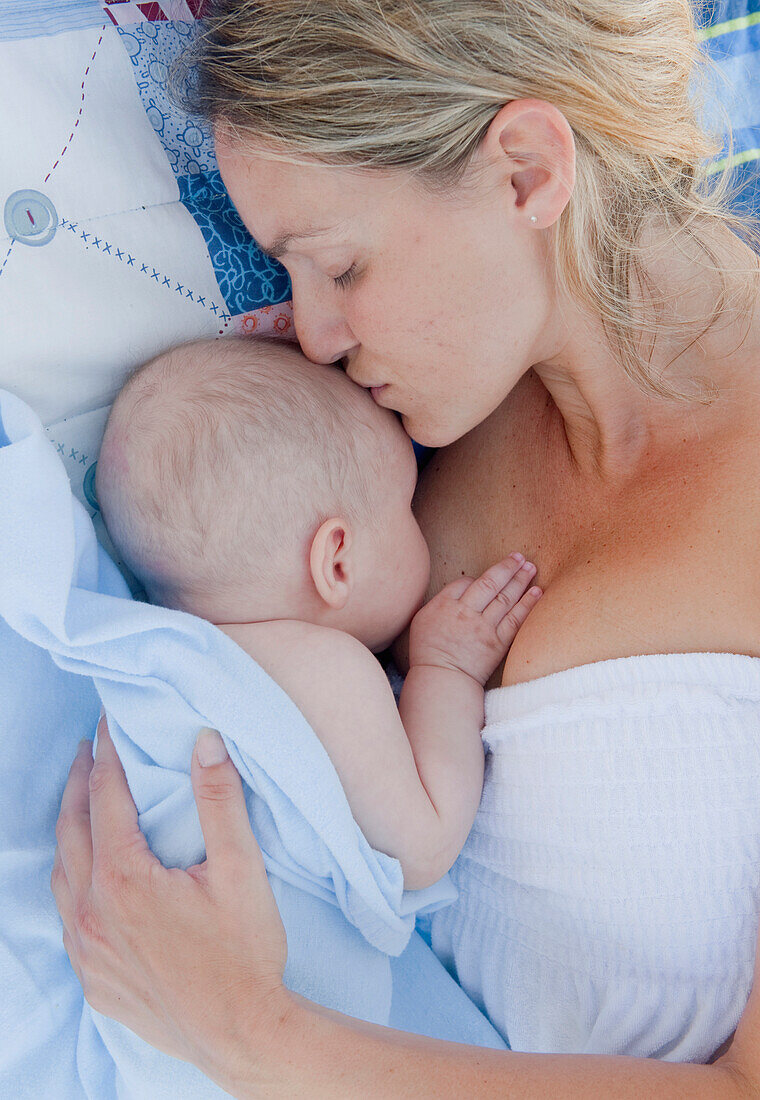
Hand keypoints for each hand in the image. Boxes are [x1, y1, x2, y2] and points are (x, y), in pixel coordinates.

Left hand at [51, 718, 289, 1089]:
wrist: (240, 1034)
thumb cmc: (245, 951)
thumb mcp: (240, 868)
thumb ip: (219, 799)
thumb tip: (206, 740)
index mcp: (123, 878)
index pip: (106, 797)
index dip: (108, 755)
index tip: (107, 724)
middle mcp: (91, 912)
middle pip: (71, 830)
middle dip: (79, 784)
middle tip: (88, 750)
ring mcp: (86, 951)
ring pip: (61, 875)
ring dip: (70, 832)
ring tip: (83, 804)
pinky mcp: (93, 979)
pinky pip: (66, 918)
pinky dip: (71, 882)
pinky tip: (87, 878)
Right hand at [408, 553, 541, 686]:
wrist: (442, 681)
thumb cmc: (428, 652)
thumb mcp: (422, 620)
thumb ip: (441, 601)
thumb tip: (462, 587)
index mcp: (444, 605)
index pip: (465, 582)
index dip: (477, 578)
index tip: (488, 577)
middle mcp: (465, 613)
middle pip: (489, 583)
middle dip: (506, 567)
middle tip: (519, 557)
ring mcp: (483, 628)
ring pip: (505, 598)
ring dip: (520, 580)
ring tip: (531, 567)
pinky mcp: (497, 643)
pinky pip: (515, 619)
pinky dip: (527, 604)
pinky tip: (537, 591)